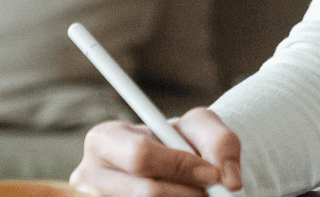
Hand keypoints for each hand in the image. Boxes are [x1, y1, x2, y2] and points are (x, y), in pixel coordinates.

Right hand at [72, 107, 242, 196]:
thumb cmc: (182, 143)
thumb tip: (229, 181)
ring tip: (195, 192)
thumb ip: (219, 143)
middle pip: (144, 193)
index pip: (141, 156)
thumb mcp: (200, 129)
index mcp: (104, 139)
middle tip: (209, 191)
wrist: (172, 168)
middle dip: (186, 192)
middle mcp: (90, 175)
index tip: (212, 174)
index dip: (181, 167)